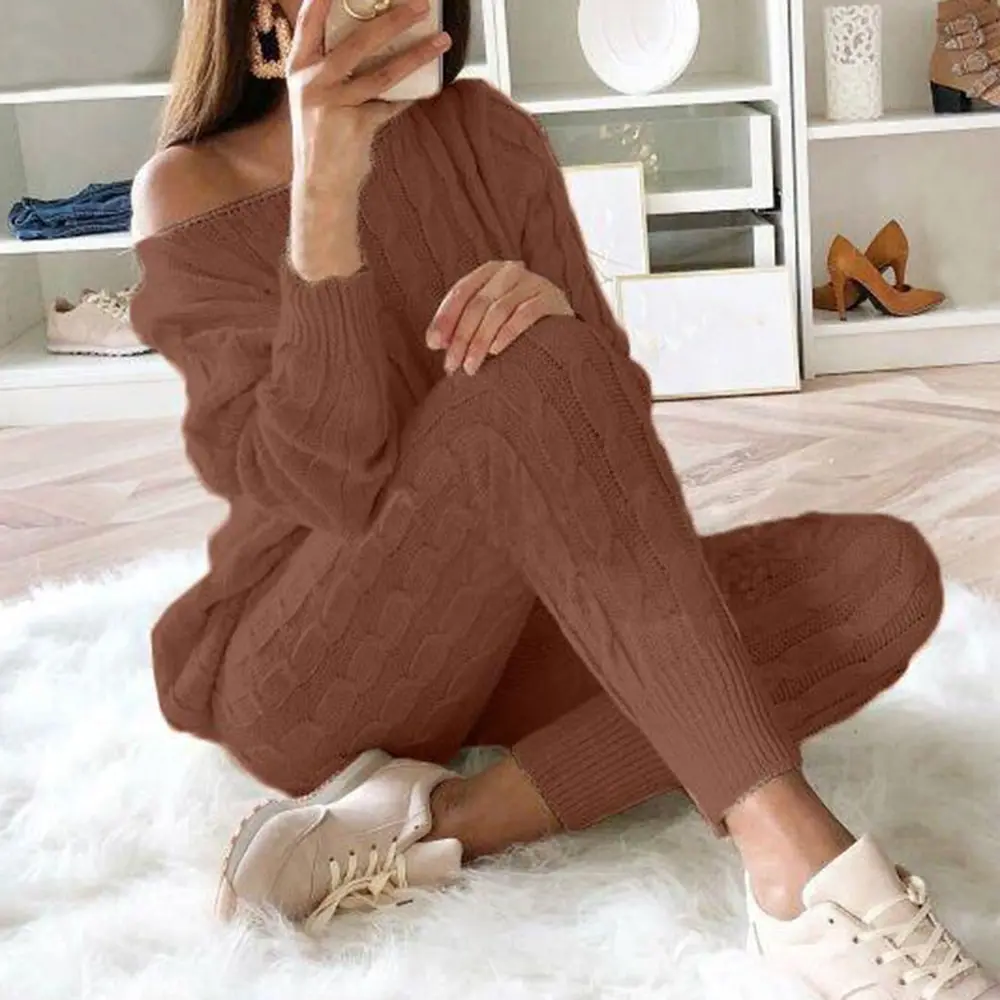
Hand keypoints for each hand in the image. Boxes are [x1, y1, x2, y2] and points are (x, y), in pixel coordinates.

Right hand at [285, 0, 451, 278]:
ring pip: (383, 73)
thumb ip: (335, 71)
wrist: (319, 185)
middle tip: (418, 4)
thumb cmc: (322, 138)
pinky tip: (427, 87)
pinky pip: (391, 106)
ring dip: (416, 55)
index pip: (308, 25)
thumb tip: (374, 41)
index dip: (321, 1)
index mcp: (299, 70)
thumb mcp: (317, 99)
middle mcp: (313, 83)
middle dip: (392, 19)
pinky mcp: (356, 126)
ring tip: (441, 41)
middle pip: (357, 42)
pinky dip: (410, 97)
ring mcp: (333, 105)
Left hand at [427, 261, 573, 375]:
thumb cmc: (514, 325)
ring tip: (471, 367)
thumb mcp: (485, 319)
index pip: (461, 291)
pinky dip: (507, 333)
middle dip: (461, 338)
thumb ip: (459, 325)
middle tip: (452, 365)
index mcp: (489, 271)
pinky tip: (495, 351)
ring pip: (498, 311)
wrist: (561, 327)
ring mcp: (533, 282)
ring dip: (480, 342)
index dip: (445, 318)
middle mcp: (510, 271)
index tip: (433, 345)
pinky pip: (524, 315)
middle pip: (478, 304)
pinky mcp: (551, 298)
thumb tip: (433, 342)